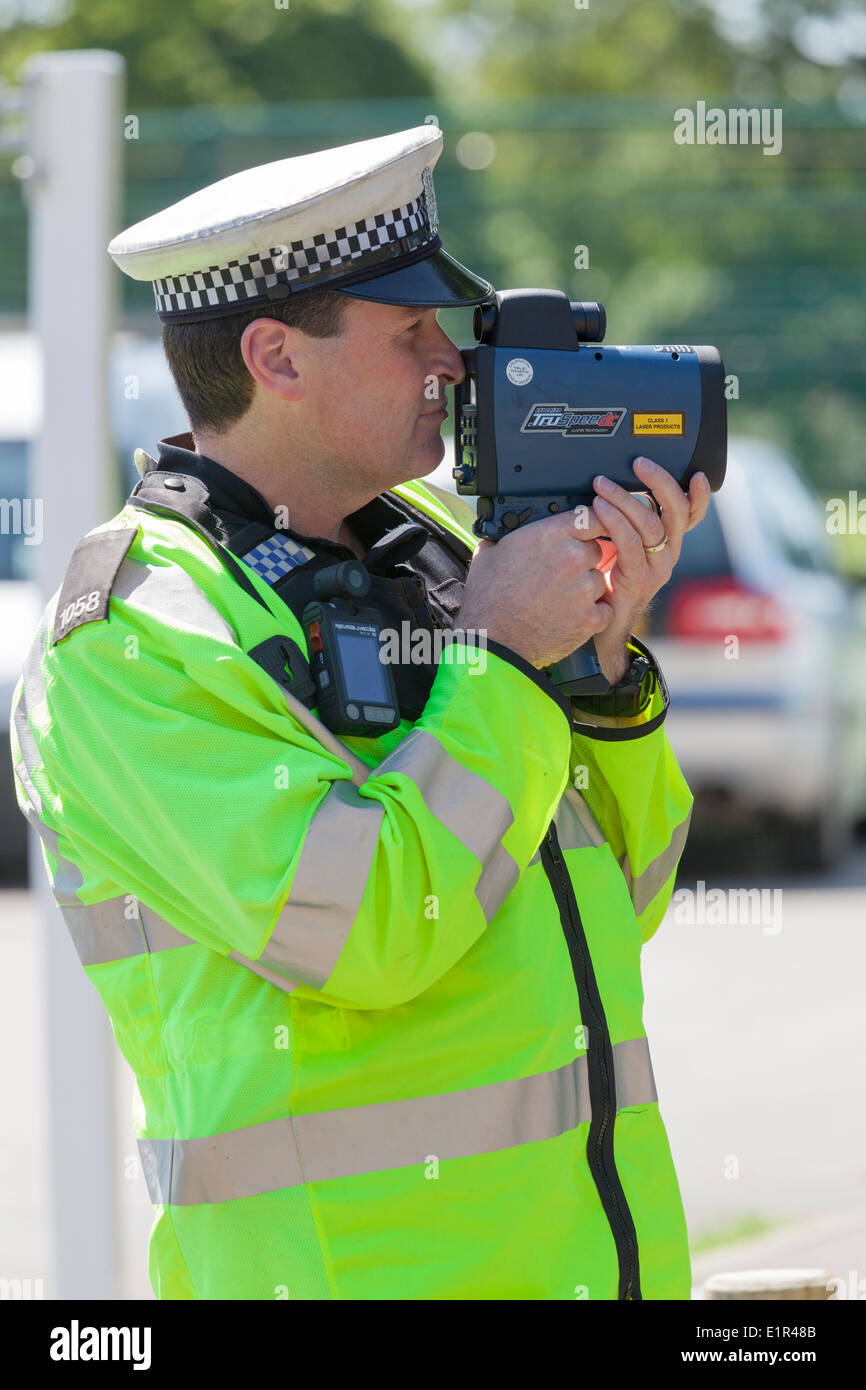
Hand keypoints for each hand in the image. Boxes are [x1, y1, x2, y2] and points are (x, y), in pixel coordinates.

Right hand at [456, 507, 616, 669]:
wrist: (493, 643)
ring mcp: (584, 589)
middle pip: (596, 550)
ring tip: (558, 601)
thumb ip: (508, 535)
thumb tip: (506, 527)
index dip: (593, 523)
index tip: (592, 529)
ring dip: (586, 589)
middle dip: (583, 561)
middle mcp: (571, 557)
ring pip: (599, 580)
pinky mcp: (590, 618)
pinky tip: (568, 618)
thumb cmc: (487, 601)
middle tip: (560, 576)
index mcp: (549, 535)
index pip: (590, 516)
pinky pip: (603, 609)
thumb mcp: (489, 554)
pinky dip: (590, 615)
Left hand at [588, 458, 711, 680]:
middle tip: (640, 462)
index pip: (691, 516)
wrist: (606, 631)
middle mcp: (667, 556)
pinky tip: (600, 507)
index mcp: (668, 546)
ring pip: (651, 524)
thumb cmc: (609, 586)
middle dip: (660, 482)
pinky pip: (629, 543)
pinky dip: (614, 521)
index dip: (699, 496)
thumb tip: (618, 490)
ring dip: (627, 498)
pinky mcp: (637, 580)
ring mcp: (655, 570)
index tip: (698, 475)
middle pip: (676, 513)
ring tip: (603, 484)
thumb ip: (627, 526)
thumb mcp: (624, 551)